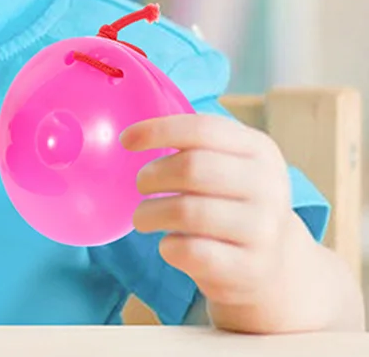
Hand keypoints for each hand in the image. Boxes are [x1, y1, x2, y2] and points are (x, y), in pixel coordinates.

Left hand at [121, 112, 296, 316]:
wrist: (271, 264)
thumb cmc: (231, 201)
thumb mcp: (226, 163)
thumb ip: (191, 144)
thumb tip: (131, 134)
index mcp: (259, 149)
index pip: (203, 129)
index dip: (158, 130)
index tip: (125, 140)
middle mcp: (269, 186)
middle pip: (192, 168)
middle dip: (152, 175)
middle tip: (140, 184)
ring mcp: (264, 230)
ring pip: (188, 212)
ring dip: (151, 213)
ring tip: (142, 217)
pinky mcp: (252, 269)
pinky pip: (193, 252)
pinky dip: (169, 247)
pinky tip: (168, 245)